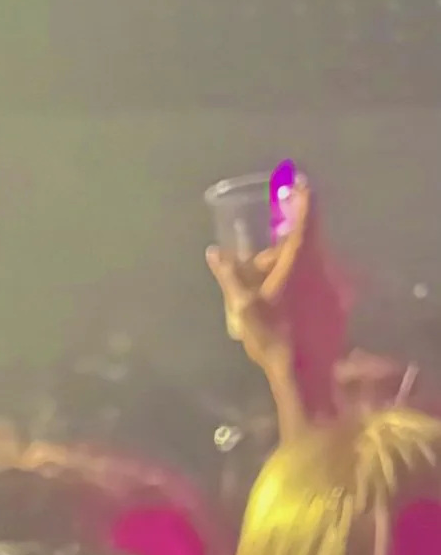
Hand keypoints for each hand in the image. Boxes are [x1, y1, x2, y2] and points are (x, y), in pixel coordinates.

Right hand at [209, 171, 343, 432]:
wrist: (307, 374)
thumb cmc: (274, 336)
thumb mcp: (243, 305)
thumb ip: (229, 275)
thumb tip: (215, 252)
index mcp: (301, 258)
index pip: (307, 213)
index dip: (301, 193)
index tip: (297, 179)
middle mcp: (323, 265)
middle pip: (303, 242)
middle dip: (279, 248)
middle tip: (256, 267)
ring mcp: (335, 285)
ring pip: (310, 264)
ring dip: (289, 269)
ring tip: (266, 293)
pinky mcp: (339, 305)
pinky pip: (318, 283)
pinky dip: (301, 285)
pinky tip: (285, 309)